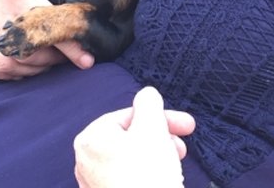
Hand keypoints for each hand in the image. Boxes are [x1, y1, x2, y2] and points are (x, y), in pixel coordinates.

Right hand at [0, 0, 94, 79]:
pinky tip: (21, 67)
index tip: (87, 59)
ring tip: (47, 63)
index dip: (70, 47)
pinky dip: (3, 71)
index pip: (48, 27)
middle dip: (50, 60)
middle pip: (26, 52)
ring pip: (4, 62)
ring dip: (28, 69)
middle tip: (67, 56)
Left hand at [74, 87, 193, 187]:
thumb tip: (147, 95)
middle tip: (183, 143)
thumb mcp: (152, 126)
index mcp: (92, 138)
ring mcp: (95, 184)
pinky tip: (165, 178)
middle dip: (161, 136)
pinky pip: (130, 177)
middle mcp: (87, 160)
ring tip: (176, 162)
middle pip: (132, 136)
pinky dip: (149, 173)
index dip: (161, 117)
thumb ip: (149, 102)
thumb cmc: (147, 175)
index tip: (185, 125)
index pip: (130, 115)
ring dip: (159, 153)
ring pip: (133, 156)